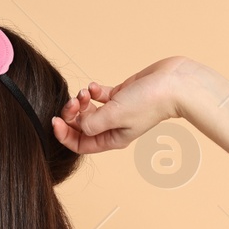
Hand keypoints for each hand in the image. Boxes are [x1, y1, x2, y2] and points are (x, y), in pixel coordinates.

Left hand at [51, 56, 196, 154]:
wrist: (174, 83)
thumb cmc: (149, 102)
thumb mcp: (115, 115)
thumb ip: (92, 123)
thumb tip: (78, 126)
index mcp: (112, 139)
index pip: (80, 145)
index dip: (64, 135)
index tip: (55, 120)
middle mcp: (113, 127)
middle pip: (82, 126)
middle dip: (72, 114)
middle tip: (72, 101)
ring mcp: (117, 111)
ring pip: (88, 110)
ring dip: (81, 101)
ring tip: (85, 92)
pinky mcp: (121, 95)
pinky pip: (99, 96)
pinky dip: (92, 92)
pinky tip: (93, 87)